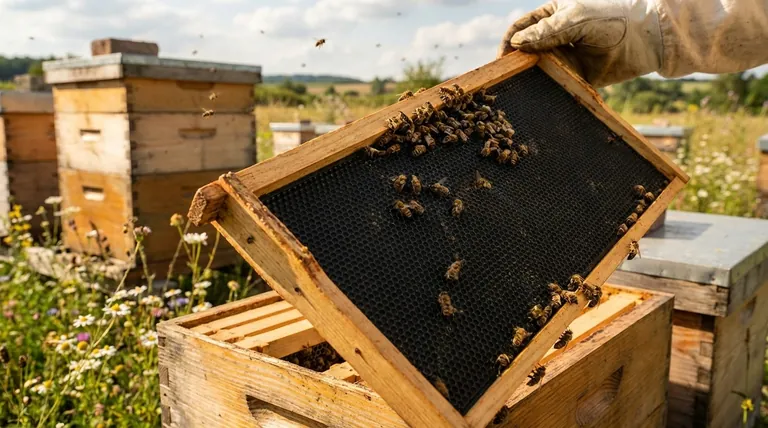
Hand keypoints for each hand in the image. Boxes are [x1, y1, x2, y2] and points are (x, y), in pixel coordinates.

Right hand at [497, 0, 662, 87]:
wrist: (646, 38)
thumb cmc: (611, 18)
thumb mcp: (576, 19)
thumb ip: (546, 32)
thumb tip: (515, 45)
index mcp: (552, 15)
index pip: (521, 28)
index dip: (508, 42)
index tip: (502, 59)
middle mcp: (556, 36)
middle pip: (527, 50)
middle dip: (516, 62)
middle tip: (507, 77)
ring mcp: (566, 57)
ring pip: (539, 68)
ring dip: (531, 77)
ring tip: (521, 87)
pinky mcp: (576, 76)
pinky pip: (557, 83)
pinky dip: (548, 89)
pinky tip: (541, 94)